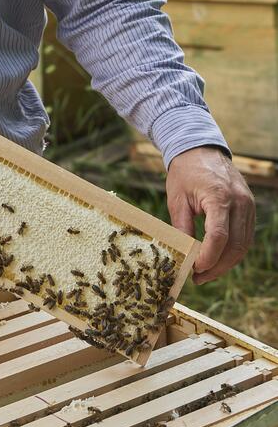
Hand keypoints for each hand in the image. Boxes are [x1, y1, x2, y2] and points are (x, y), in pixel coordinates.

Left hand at [166, 146, 254, 283]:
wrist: (200, 148)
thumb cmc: (185, 172)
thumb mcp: (177, 198)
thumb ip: (182, 227)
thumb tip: (185, 256)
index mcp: (219, 197)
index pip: (219, 237)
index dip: (208, 258)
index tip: (195, 270)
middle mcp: (239, 202)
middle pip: (235, 246)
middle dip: (217, 266)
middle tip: (199, 277)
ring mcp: (248, 204)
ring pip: (243, 244)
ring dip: (226, 263)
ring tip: (206, 272)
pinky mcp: (249, 207)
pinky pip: (245, 236)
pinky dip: (233, 250)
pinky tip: (217, 258)